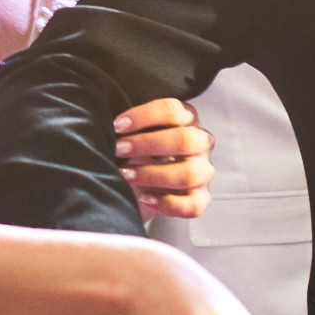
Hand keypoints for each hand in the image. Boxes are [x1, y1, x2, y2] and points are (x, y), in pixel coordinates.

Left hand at [114, 98, 212, 219]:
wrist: (137, 186)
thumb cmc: (135, 153)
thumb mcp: (132, 134)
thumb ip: (128, 126)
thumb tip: (111, 124)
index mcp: (186, 119)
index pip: (173, 110)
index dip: (144, 117)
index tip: (117, 126)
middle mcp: (200, 142)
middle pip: (185, 139)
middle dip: (148, 144)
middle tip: (119, 150)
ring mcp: (203, 171)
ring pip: (190, 174)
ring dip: (153, 175)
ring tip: (126, 175)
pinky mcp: (200, 198)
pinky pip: (193, 204)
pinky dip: (168, 203)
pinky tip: (145, 198)